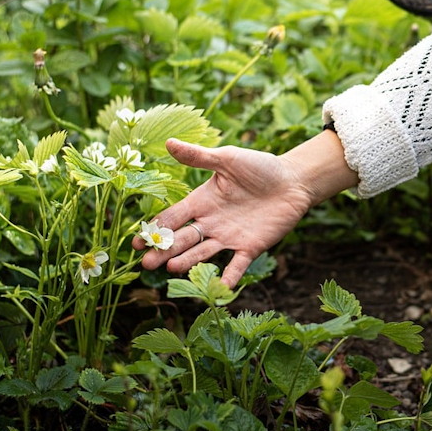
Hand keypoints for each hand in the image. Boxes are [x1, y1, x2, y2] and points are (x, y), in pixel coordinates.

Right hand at [133, 132, 357, 286]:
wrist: (294, 180)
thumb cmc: (260, 167)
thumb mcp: (227, 159)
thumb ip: (199, 157)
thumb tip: (169, 142)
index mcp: (202, 201)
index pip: (173, 217)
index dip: (155, 228)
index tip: (137, 240)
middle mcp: (211, 222)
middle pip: (182, 239)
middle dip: (164, 250)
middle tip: (146, 263)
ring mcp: (229, 236)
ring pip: (203, 252)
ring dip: (188, 261)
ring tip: (171, 268)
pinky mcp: (250, 247)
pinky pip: (236, 264)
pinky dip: (229, 277)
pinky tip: (220, 288)